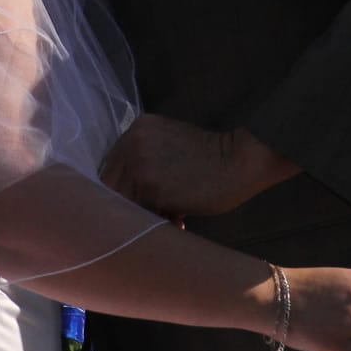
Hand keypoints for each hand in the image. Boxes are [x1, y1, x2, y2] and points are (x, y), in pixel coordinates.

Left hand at [101, 115, 298, 218]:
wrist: (239, 159)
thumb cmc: (211, 158)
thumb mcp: (169, 146)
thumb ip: (146, 160)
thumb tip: (128, 194)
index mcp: (136, 128)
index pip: (113, 166)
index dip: (124, 188)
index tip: (140, 203)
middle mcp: (131, 141)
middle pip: (111, 184)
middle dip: (130, 203)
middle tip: (158, 213)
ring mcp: (138, 162)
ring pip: (124, 201)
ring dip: (144, 214)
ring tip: (172, 217)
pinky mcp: (149, 186)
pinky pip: (140, 213)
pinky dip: (156, 221)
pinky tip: (179, 220)